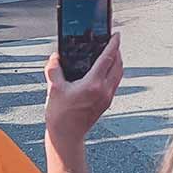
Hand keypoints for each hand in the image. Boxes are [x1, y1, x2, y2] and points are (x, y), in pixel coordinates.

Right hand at [44, 33, 122, 149]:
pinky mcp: (106, 103)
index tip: (116, 35)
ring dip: (117, 62)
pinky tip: (105, 71)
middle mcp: (104, 90)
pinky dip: (114, 72)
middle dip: (116, 51)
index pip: (108, 58)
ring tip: (110, 54)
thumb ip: (54, 69)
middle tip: (112, 42)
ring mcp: (107, 98)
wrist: (66, 137)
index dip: (113, 44)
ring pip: (118, 74)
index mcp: (93, 84)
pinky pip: (115, 82)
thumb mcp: (54, 88)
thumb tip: (55, 57)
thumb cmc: (60, 115)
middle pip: (118, 65)